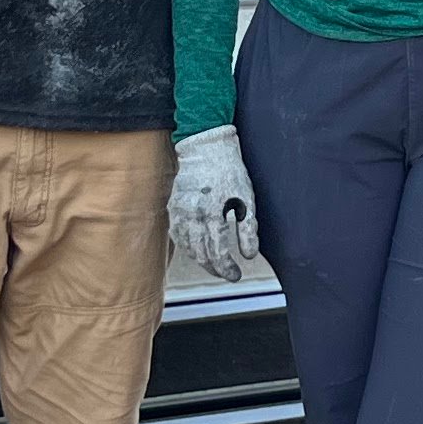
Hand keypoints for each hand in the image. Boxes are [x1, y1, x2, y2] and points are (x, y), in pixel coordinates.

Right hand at [168, 126, 261, 281]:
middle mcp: (192, 214)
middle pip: (202, 254)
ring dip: (202, 261)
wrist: (205, 147)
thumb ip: (248, 229)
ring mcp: (179, 212)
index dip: (227, 268)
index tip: (237, 275)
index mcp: (212, 212)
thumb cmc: (229, 171)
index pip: (218, 252)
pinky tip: (199, 251)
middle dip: (216, 269)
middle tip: (228, 274)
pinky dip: (188, 248)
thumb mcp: (247, 198)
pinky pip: (178, 236)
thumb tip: (249, 256)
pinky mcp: (173, 208)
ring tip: (216, 266)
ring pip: (188, 248)